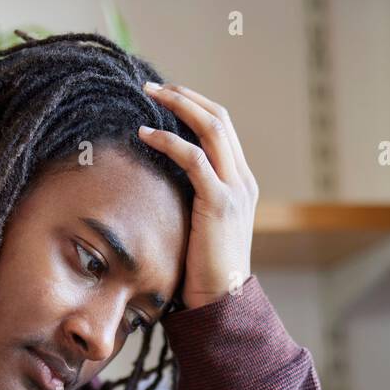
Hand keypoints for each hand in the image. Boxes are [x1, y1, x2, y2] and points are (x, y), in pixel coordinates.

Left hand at [138, 81, 258, 309]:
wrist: (222, 302)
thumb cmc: (202, 272)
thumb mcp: (199, 228)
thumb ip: (190, 202)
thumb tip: (156, 188)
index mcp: (241, 183)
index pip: (222, 129)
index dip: (195, 107)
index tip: (166, 98)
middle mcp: (243, 180)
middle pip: (219, 118)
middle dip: (185, 96)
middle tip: (153, 87)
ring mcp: (235, 189)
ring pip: (212, 128)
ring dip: (178, 105)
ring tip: (149, 96)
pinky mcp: (220, 203)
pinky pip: (194, 158)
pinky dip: (168, 141)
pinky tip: (145, 135)